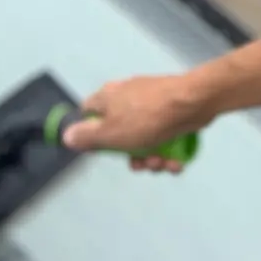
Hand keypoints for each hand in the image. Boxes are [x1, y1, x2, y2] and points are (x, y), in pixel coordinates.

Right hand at [61, 74, 209, 173]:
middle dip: (131, 156)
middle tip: (142, 164)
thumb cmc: (147, 118)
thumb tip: (67, 135)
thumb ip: (88, 136)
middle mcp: (127, 97)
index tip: (99, 150)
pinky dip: (168, 151)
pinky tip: (176, 163)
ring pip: (143, 139)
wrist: (193, 102)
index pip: (88, 113)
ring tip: (163, 164)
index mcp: (109, 97)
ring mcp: (151, 103)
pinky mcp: (171, 111)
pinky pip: (163, 136)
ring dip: (152, 159)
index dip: (89, 133)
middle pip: (119, 134)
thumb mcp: (111, 133)